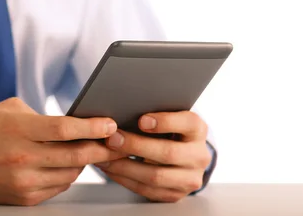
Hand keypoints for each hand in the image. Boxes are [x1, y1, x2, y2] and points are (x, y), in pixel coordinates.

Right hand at [0, 97, 122, 205]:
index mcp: (18, 130)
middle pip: (75, 156)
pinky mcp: (22, 199)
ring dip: (85, 163)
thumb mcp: (9, 110)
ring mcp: (22, 182)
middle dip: (102, 149)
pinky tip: (69, 165)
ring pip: (70, 175)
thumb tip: (72, 122)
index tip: (110, 124)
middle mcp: (22, 158)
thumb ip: (40, 115)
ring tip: (93, 151)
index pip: (65, 129)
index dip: (92, 127)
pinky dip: (67, 175)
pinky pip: (57, 188)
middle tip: (117, 141)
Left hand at [95, 111, 211, 202]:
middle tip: (112, 139)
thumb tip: (121, 108)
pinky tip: (110, 168)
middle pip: (168, 153)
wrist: (182, 154)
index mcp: (197, 129)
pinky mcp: (176, 194)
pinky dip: (124, 179)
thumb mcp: (168, 115)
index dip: (165, 122)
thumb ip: (152, 111)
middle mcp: (199, 155)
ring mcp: (189, 178)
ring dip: (125, 166)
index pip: (187, 123)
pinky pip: (147, 190)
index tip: (141, 121)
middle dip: (136, 146)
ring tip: (104, 156)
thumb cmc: (167, 128)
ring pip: (156, 176)